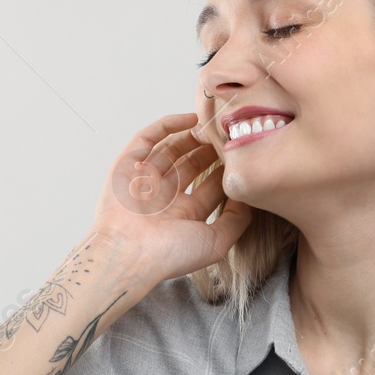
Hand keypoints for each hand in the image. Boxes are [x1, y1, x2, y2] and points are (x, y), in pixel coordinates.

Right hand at [93, 112, 252, 283]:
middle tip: (229, 136)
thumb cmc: (171, 254)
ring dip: (192, 136)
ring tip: (212, 126)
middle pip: (191, 164)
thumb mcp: (217, 242)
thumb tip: (246, 195)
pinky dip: (168, 125)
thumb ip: (236, 220)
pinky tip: (190, 119)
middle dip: (210, 150)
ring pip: (171, 148)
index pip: (210, 186)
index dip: (226, 170)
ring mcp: (146, 179)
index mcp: (184, 214)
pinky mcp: (128, 165)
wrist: (130, 254)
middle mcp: (165, 196)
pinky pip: (148, 138)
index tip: (242, 156)